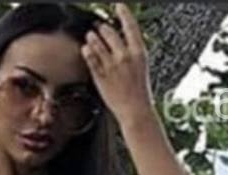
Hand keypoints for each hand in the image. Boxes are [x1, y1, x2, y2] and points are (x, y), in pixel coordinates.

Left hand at [81, 3, 153, 128]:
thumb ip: (132, 52)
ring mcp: (111, 66)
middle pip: (109, 32)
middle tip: (100, 27)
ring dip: (92, 37)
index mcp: (138, 53)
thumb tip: (124, 40)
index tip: (118, 7)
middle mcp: (124, 56)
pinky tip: (86, 48)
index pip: (130, 26)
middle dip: (103, 27)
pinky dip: (87, 51)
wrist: (135, 112)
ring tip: (91, 36)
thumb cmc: (140, 93)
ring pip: (96, 42)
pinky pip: (90, 57)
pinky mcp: (100, 75)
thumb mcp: (142, 67)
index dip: (123, 14)